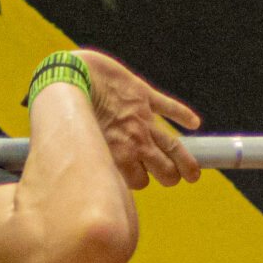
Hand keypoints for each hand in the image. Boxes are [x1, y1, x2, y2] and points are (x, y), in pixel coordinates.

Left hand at [82, 53, 201, 188]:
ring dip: (186, 160)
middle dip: (170, 177)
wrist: (71, 80)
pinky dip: (184, 115)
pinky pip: (170, 107)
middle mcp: (135, 141)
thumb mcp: (79, 147)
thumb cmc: (67, 115)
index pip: (140, 182)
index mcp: (119, 157)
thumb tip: (86, 177)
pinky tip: (195, 124)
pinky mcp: (144, 95)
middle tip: (174, 178)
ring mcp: (143, 118)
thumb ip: (91, 162)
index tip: (140, 180)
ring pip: (173, 146)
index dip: (140, 181)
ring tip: (193, 172)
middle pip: (164, 169)